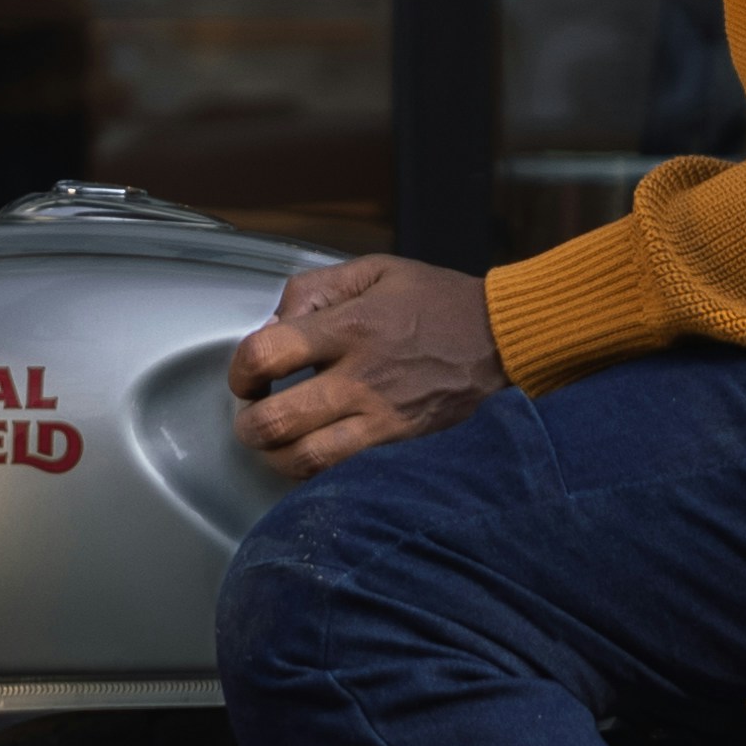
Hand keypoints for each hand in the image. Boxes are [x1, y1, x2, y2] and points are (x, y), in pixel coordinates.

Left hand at [228, 258, 505, 478]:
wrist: (507, 341)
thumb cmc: (441, 304)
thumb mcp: (376, 271)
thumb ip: (315, 289)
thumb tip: (274, 323)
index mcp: (351, 327)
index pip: (266, 355)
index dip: (239, 370)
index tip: (246, 375)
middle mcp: (362, 378)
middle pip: (276, 420)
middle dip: (248, 424)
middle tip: (254, 415)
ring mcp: (384, 420)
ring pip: (305, 460)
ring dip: (276, 456)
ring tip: (278, 442)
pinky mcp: (402, 448)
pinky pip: (343, 475)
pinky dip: (316, 474)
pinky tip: (316, 453)